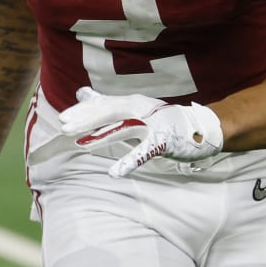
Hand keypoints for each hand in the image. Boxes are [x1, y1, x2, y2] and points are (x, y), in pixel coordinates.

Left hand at [59, 86, 223, 177]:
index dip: (83, 110)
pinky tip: (114, 173)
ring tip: (80, 143)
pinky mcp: (164, 141)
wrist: (203, 127)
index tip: (63, 117)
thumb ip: (108, 104)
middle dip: (85, 119)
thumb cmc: (164, 119)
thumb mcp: (135, 108)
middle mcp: (140, 110)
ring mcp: (152, 125)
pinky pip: (144, 152)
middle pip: (108, 113)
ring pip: (123, 129)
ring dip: (101, 136)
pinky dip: (129, 162)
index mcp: (131, 103)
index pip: (103, 104)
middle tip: (64, 126)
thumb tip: (82, 93)